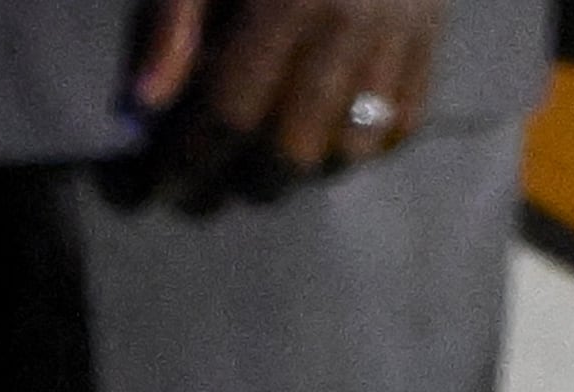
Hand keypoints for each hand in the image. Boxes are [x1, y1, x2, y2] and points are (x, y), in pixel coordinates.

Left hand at [136, 0, 438, 194]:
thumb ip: (170, 27)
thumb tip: (141, 110)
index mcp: (289, 1)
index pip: (231, 115)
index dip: (186, 164)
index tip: (152, 190)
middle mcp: (353, 22)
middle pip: (292, 149)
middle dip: (238, 183)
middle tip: (203, 189)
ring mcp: (401, 33)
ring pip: (350, 150)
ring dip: (299, 176)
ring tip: (259, 168)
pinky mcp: (432, 38)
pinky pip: (403, 125)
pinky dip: (358, 152)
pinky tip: (317, 144)